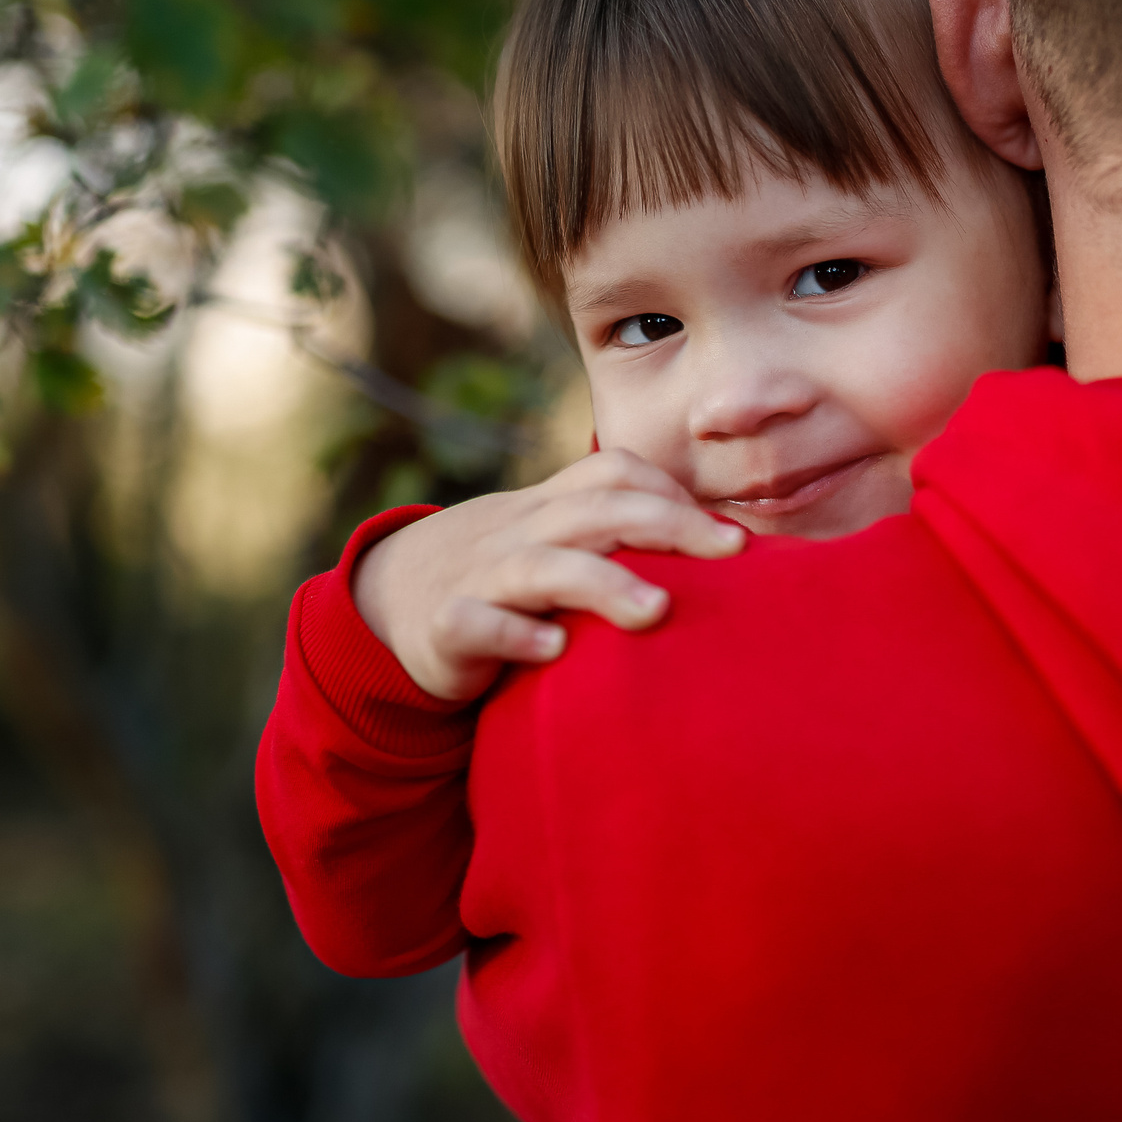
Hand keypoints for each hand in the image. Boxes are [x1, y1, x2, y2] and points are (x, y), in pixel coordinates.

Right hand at [353, 449, 746, 701]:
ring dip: (603, 583)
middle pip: (597, 511)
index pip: (614, 474)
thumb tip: (720, 553)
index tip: (732, 537)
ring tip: (656, 612)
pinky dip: (514, 632)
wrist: (389, 602)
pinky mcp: (447, 626)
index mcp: (550, 509)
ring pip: (544, 566)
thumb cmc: (503, 577)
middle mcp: (520, 532)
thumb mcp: (553, 544)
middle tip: (729, 552)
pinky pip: (476, 622)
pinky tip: (553, 647)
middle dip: (668, 525)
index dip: (671, 492)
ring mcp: (481, 576)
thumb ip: (616, 540)